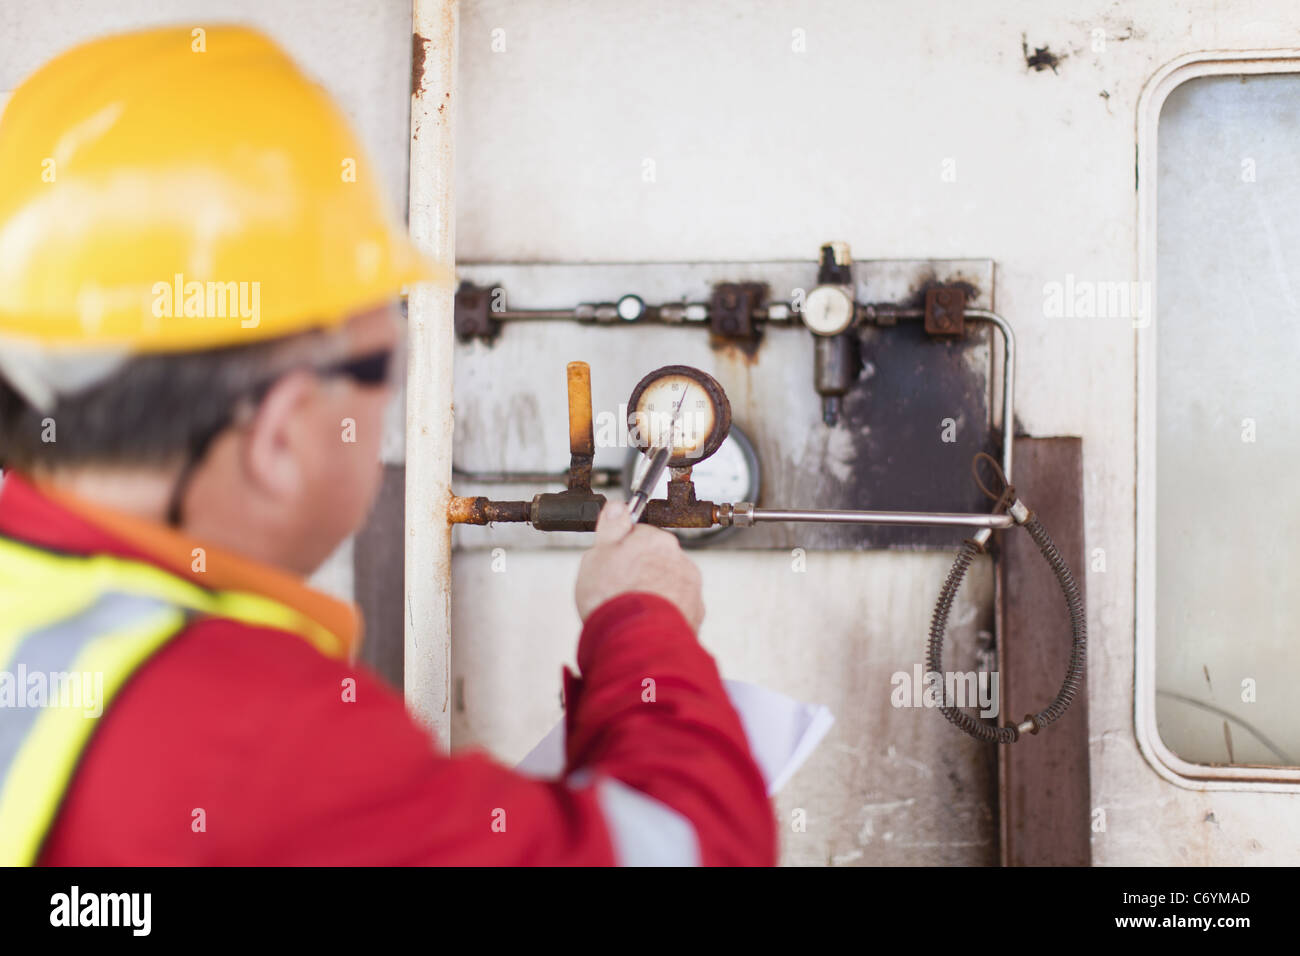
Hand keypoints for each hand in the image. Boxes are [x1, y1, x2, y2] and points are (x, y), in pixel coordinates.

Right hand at [575, 501, 704, 631]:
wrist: (636, 638)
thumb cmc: (613, 597)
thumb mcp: (597, 554)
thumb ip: (611, 527)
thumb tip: (618, 506)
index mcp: (653, 539)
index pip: (638, 535)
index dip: (622, 550)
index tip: (613, 564)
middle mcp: (677, 558)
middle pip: (656, 558)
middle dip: (641, 571)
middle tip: (620, 589)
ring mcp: (689, 585)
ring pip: (669, 582)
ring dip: (655, 591)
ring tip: (632, 609)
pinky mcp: (695, 611)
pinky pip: (678, 606)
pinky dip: (666, 611)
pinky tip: (646, 620)